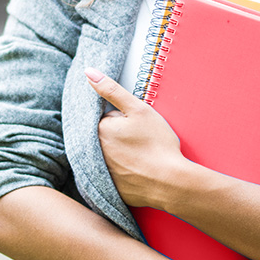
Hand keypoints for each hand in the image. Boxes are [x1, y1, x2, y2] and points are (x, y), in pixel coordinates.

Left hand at [85, 68, 185, 206]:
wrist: (170, 183)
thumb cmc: (157, 145)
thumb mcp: (138, 109)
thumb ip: (112, 89)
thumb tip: (89, 72)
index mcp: (99, 130)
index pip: (107, 118)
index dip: (125, 120)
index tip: (137, 128)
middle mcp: (94, 152)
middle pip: (106, 136)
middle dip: (120, 136)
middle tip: (141, 142)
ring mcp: (101, 171)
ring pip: (110, 154)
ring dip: (121, 153)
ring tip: (141, 157)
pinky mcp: (109, 187)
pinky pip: (114, 174)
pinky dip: (123, 171)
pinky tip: (138, 171)